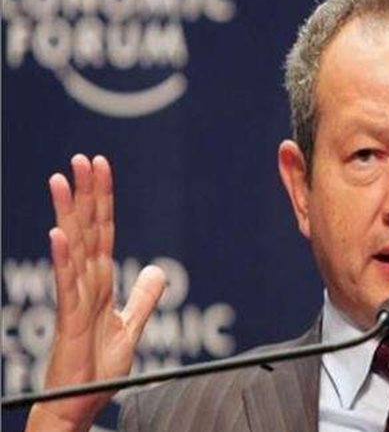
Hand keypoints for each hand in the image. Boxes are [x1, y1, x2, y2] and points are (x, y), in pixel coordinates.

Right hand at [26, 155, 164, 431]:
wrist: (80, 405)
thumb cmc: (100, 369)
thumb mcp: (131, 326)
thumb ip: (143, 297)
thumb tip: (155, 269)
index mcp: (100, 283)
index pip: (104, 231)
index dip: (104, 200)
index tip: (101, 167)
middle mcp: (86, 284)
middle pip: (87, 230)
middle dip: (86, 194)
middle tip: (83, 159)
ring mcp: (75, 300)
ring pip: (73, 248)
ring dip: (67, 213)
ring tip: (61, 179)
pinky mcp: (70, 320)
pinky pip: (66, 284)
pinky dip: (63, 259)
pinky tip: (59, 234)